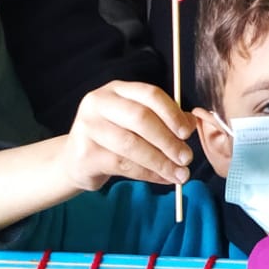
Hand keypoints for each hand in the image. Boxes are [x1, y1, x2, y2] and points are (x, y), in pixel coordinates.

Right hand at [56, 81, 196, 194]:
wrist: (75, 159)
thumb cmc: (112, 138)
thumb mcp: (135, 123)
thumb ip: (163, 120)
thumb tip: (193, 123)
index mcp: (116, 90)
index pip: (149, 94)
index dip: (172, 112)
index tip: (187, 132)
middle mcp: (99, 103)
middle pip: (141, 118)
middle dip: (168, 140)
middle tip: (187, 158)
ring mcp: (89, 127)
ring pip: (132, 144)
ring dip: (160, 161)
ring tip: (180, 174)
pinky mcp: (85, 153)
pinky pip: (123, 164)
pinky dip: (148, 174)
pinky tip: (162, 178)